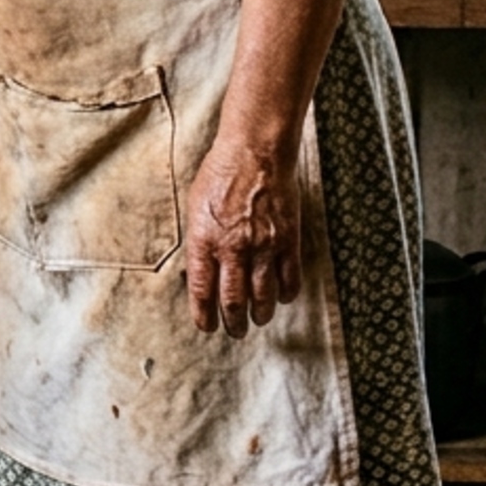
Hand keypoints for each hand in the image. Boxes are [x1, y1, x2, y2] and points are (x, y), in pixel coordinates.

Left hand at [185, 139, 303, 337]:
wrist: (255, 153)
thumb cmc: (219, 175)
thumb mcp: (195, 208)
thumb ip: (200, 241)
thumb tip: (202, 270)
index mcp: (203, 241)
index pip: (201, 291)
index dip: (204, 315)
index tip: (207, 327)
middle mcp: (233, 249)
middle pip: (233, 300)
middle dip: (233, 322)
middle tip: (235, 332)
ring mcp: (263, 247)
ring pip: (263, 296)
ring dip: (261, 314)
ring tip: (258, 320)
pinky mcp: (288, 241)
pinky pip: (290, 279)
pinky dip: (286, 294)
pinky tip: (283, 298)